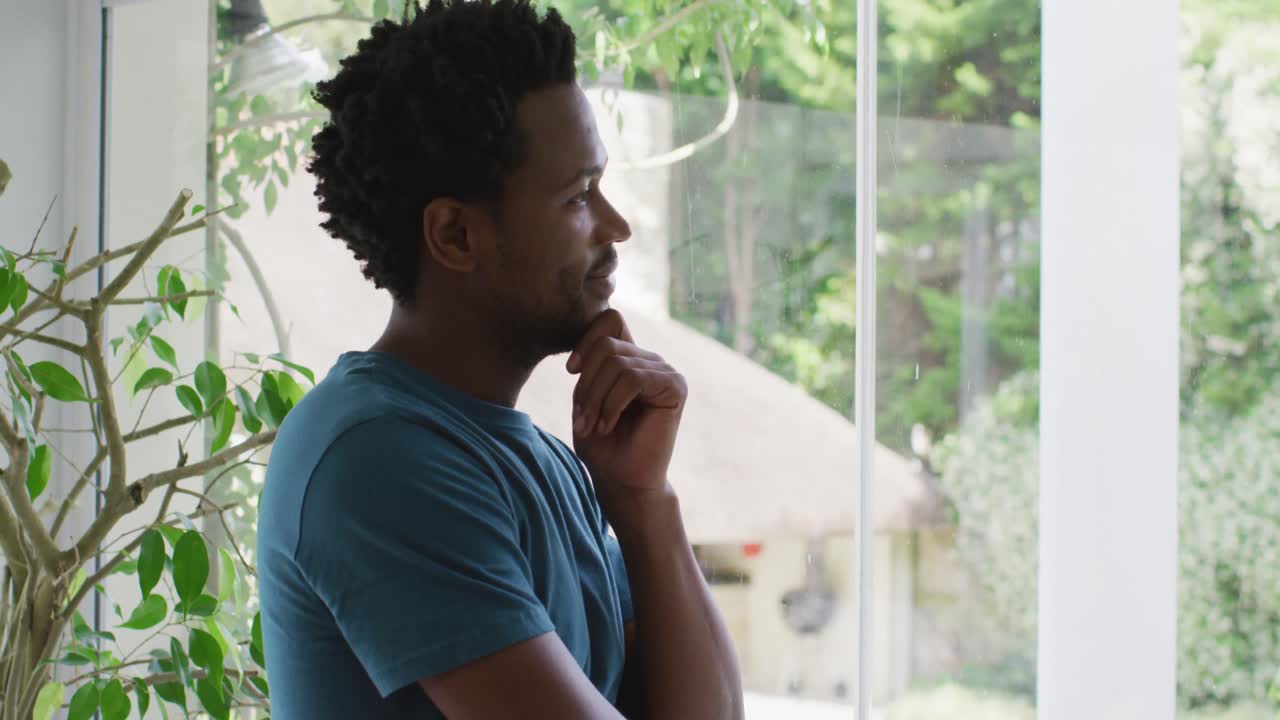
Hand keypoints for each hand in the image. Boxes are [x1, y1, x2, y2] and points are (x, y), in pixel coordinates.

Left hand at [567, 310, 686, 510]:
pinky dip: (612, 404)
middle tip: (582, 419)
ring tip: (593, 426)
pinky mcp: (675, 387)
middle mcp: (650, 360)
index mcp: (630, 358)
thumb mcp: (585, 396)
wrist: (622, 481)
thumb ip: (590, 365)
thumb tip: (587, 341)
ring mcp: (665, 371)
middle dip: (586, 383)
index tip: (571, 372)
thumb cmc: (601, 444)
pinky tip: (608, 425)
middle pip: (607, 344)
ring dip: (596, 398)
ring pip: (617, 363)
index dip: (586, 341)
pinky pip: (632, 378)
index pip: (610, 320)